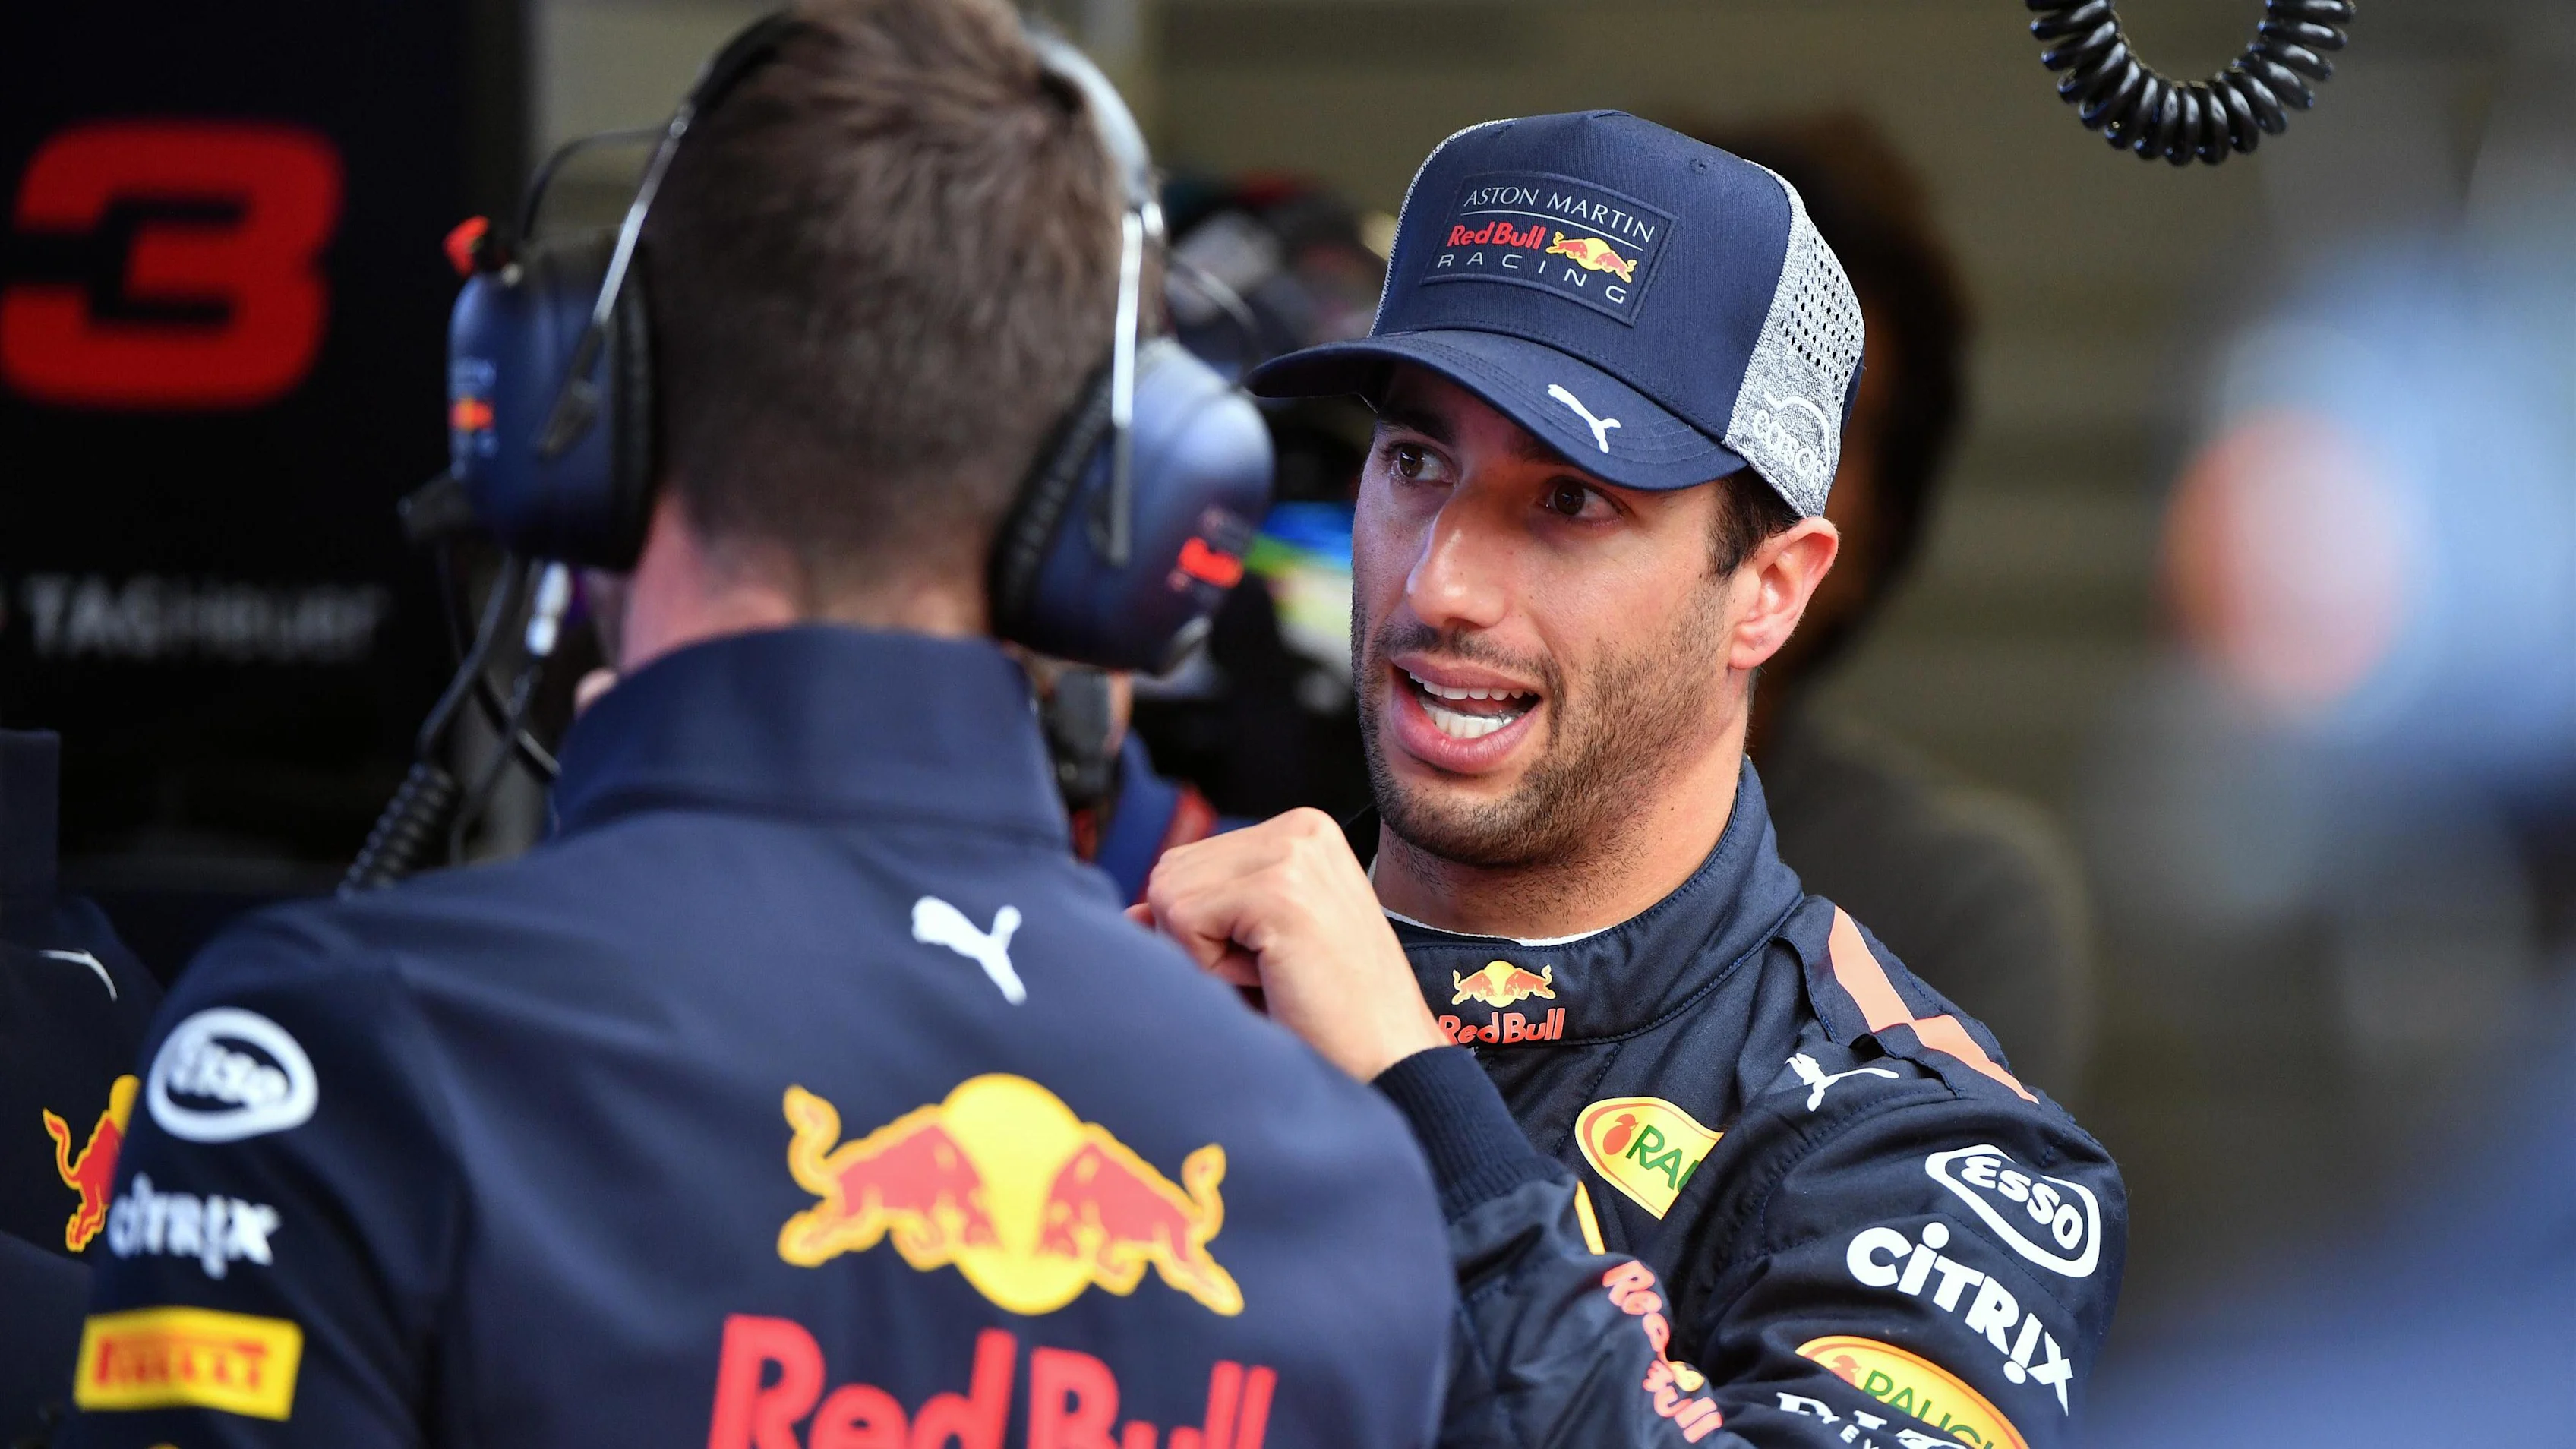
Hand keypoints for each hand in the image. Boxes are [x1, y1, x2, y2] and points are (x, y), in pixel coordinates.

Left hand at [1136, 808, 1450, 1081]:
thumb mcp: (1259, 947)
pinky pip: (1182, 920)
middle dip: (1197, 939)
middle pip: (1169, 874)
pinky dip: (1210, 967)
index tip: (1269, 959)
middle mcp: (1300, 827)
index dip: (1202, 930)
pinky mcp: (1280, 891)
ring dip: (1204, 954)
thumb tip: (1129, 912)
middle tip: (1270, 972)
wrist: (1391, 1063)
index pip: (1187, 864)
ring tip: (1273, 974)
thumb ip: (1201, 916)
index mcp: (1301, 831)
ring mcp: (1293, 854)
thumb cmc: (1329, 1017)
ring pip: (1168, 896)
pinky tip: (1270, 979)